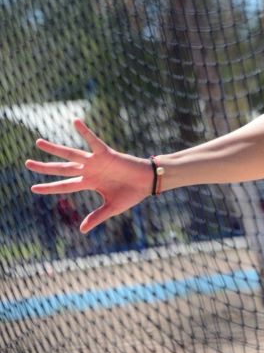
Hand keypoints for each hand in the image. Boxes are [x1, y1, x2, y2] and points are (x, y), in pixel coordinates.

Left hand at [25, 119, 151, 232]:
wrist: (148, 183)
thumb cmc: (132, 194)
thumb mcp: (111, 208)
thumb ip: (96, 217)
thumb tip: (81, 231)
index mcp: (90, 183)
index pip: (65, 185)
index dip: (50, 187)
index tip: (33, 188)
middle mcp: (89, 171)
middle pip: (62, 168)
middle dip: (45, 167)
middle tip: (27, 164)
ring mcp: (96, 162)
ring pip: (71, 154)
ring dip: (55, 149)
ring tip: (38, 143)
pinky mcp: (106, 154)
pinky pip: (93, 141)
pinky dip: (85, 132)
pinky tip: (75, 122)